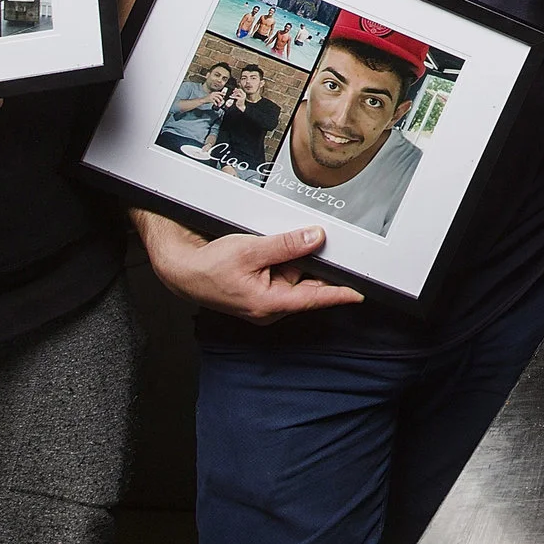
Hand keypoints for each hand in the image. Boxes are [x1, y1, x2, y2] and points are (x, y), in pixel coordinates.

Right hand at [136, 216, 363, 323]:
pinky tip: (267, 248)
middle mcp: (270, 306)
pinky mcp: (260, 289)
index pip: (315, 298)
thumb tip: (315, 238)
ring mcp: (265, 299)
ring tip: (268, 245)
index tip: (362, 292)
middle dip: (311, 263)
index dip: (340, 293)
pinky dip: (281, 259)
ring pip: (294, 275)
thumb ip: (286, 244)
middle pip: (307, 283)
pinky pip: (281, 273)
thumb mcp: (250, 249)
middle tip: (310, 240)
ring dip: (291, 258)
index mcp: (270, 304)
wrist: (181, 269)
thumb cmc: (207, 267)